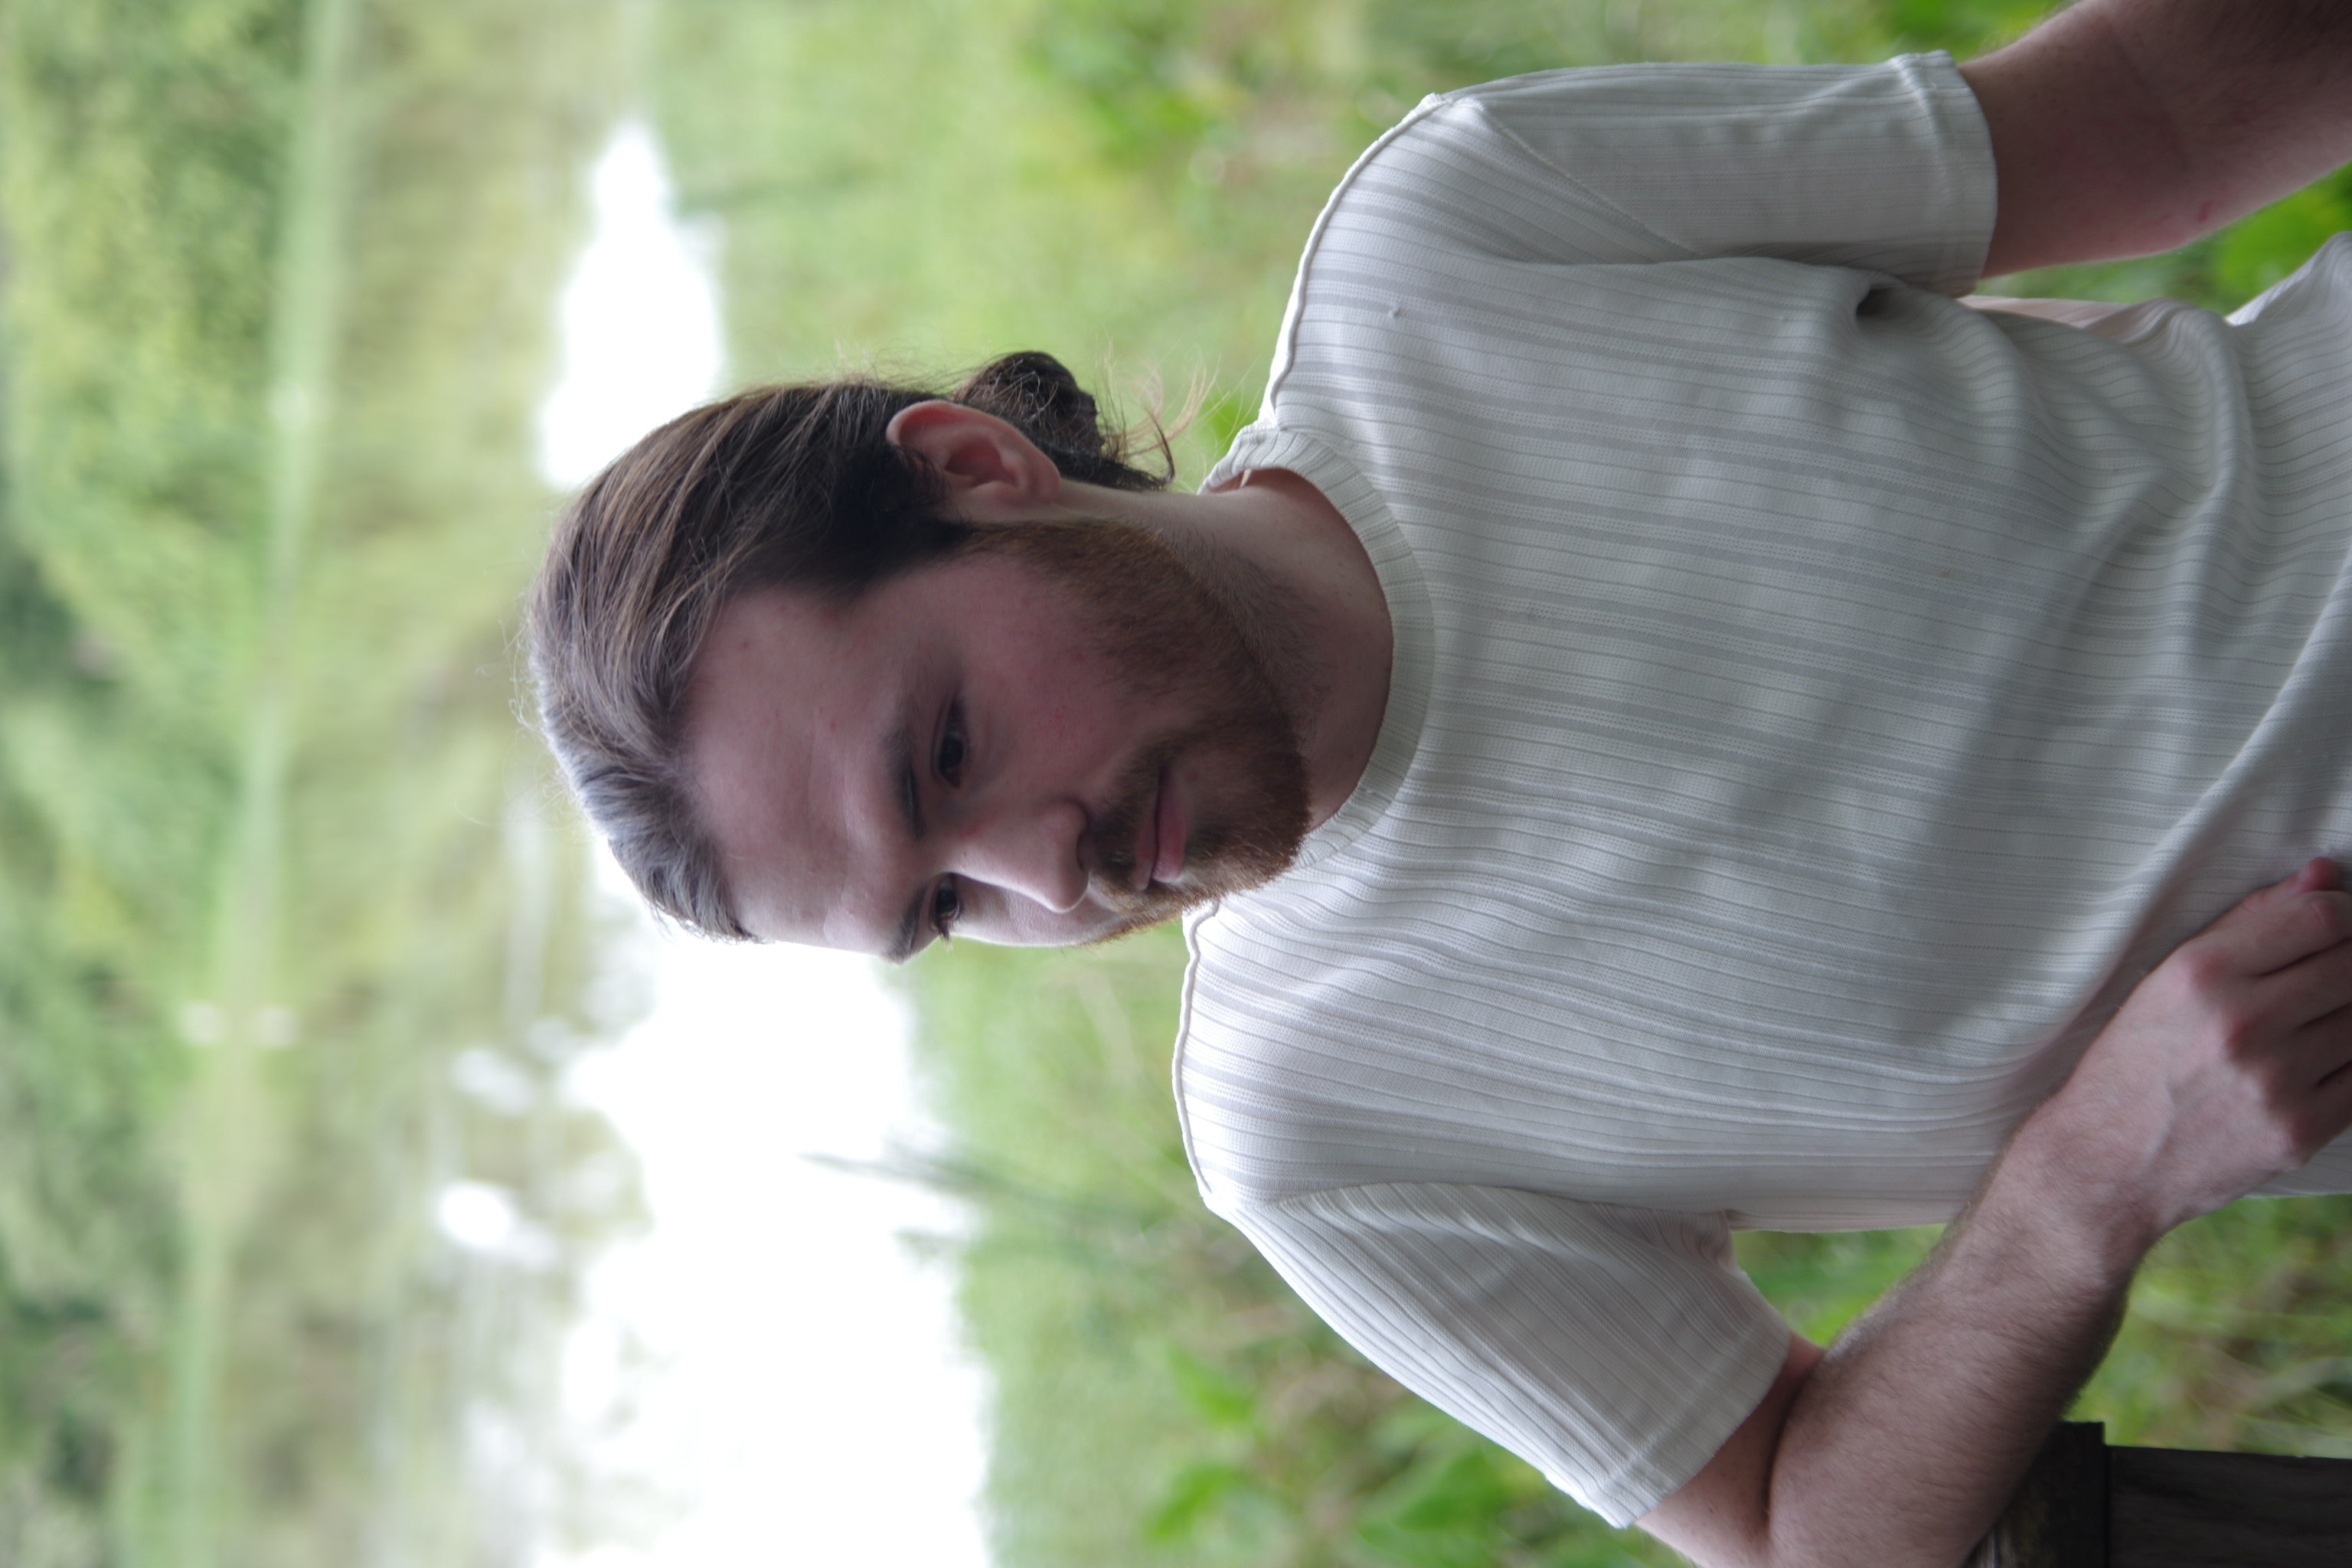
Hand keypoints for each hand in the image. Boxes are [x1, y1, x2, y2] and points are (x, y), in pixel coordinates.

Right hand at [2045, 858, 2351, 1241]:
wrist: (2107, 1164)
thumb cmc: (2135, 1062)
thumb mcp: (2168, 980)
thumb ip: (2249, 923)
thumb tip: (2322, 876)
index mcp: (2201, 974)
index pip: (2321, 919)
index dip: (2347, 910)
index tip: (2340, 922)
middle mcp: (2242, 1023)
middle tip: (2329, 973)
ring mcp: (2276, 1081)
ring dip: (2348, 1012)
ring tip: (2314, 1018)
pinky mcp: (2299, 1130)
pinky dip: (2351, 1061)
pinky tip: (2320, 1059)